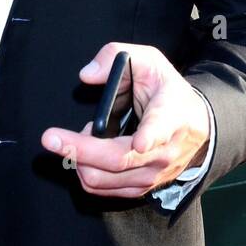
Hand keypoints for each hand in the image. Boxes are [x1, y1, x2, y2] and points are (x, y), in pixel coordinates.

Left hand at [41, 42, 210, 199]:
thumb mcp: (148, 61)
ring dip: (80, 159)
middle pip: (118, 160)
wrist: (194, 126)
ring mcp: (152, 174)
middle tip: (50, 137)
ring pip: (104, 179)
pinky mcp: (140, 188)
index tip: (140, 142)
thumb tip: (87, 75)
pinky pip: (102, 189)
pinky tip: (86, 153)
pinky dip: (85, 171)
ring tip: (81, 136)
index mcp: (170, 115)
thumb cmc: (167, 91)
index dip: (150, 136)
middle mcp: (163, 151)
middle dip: (79, 150)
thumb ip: (115, 56)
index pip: (161, 129)